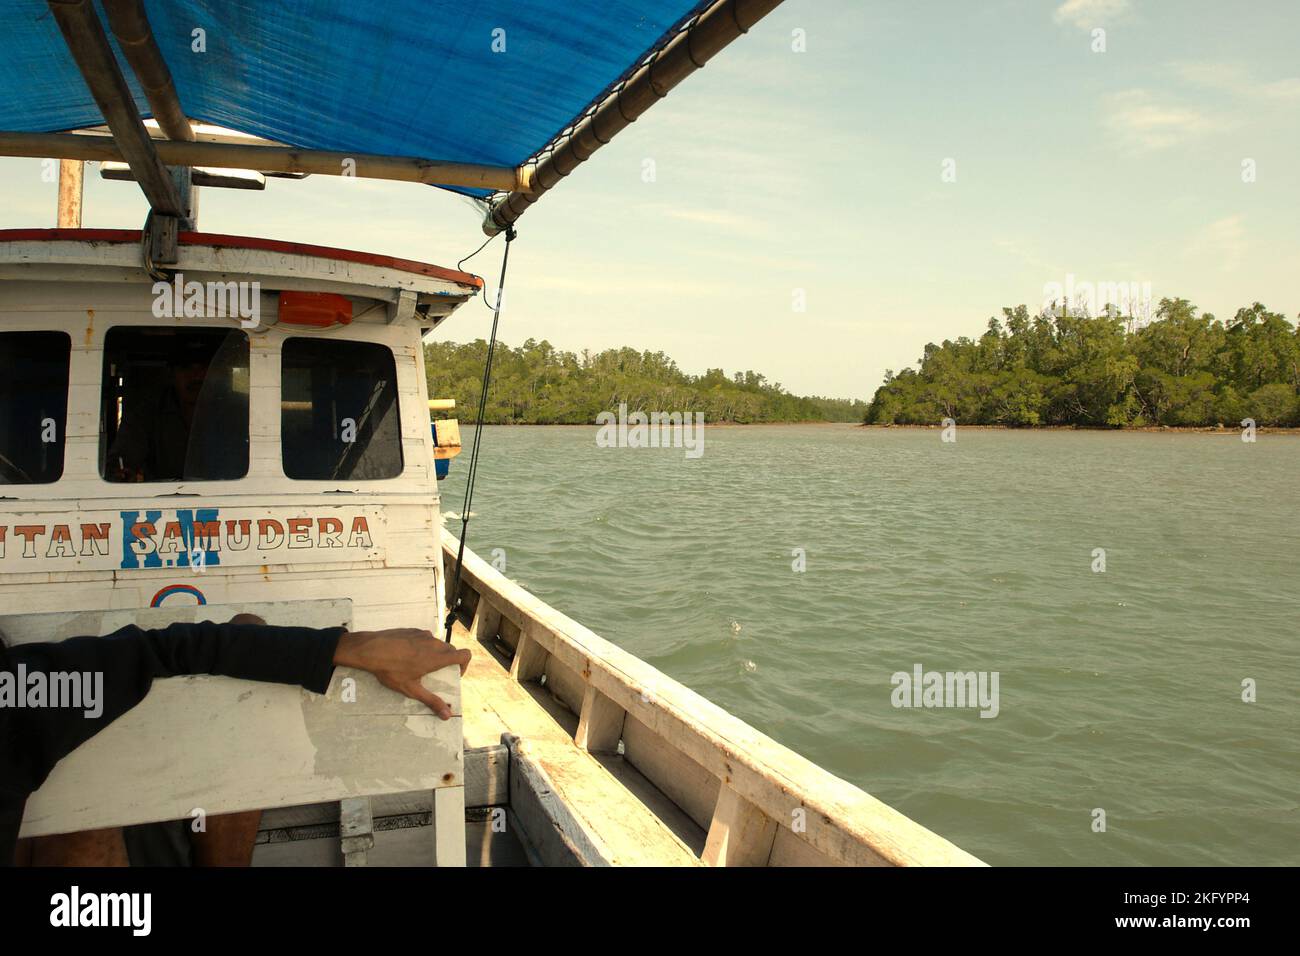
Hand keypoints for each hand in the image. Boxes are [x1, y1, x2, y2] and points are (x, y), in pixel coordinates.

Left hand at [332, 628, 470, 719]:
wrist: (370, 649)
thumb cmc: (391, 670)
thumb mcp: (411, 689)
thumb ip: (431, 701)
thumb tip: (447, 715)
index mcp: (437, 657)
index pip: (464, 655)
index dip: (464, 665)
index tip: (454, 674)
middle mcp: (434, 643)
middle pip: (451, 650)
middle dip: (448, 662)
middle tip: (435, 673)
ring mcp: (423, 634)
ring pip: (437, 644)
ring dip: (435, 654)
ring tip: (418, 664)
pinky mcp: (413, 630)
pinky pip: (425, 638)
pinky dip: (422, 646)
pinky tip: (407, 655)